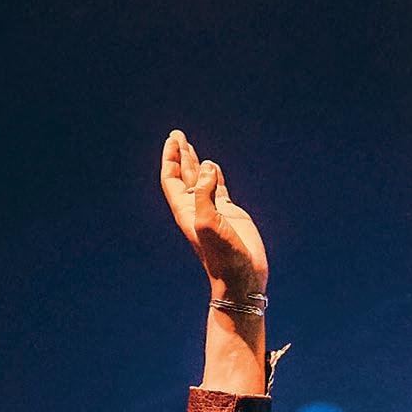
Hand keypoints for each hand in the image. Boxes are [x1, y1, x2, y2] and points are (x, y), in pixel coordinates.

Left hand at [160, 130, 267, 295]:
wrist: (241, 277)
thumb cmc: (223, 256)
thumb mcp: (209, 223)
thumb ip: (205, 194)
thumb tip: (208, 166)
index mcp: (186, 210)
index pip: (172, 179)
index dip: (171, 159)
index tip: (173, 140)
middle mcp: (197, 208)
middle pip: (184, 176)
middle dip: (180, 155)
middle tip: (177, 134)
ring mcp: (213, 210)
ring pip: (201, 180)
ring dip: (195, 162)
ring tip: (189, 146)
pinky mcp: (229, 213)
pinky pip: (219, 188)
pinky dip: (215, 174)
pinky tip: (213, 166)